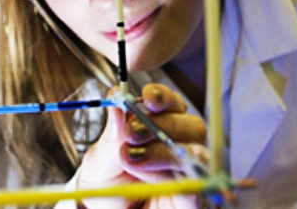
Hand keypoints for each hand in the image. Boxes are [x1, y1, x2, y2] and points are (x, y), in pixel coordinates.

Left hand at [76, 84, 207, 208]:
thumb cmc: (105, 186)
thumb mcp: (99, 160)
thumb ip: (111, 134)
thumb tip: (116, 98)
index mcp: (158, 128)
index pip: (172, 105)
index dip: (163, 97)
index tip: (147, 97)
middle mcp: (179, 147)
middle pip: (192, 125)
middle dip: (161, 124)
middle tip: (130, 134)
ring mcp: (188, 173)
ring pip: (196, 152)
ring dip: (163, 151)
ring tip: (130, 158)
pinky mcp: (192, 199)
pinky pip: (196, 182)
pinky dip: (175, 176)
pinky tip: (151, 179)